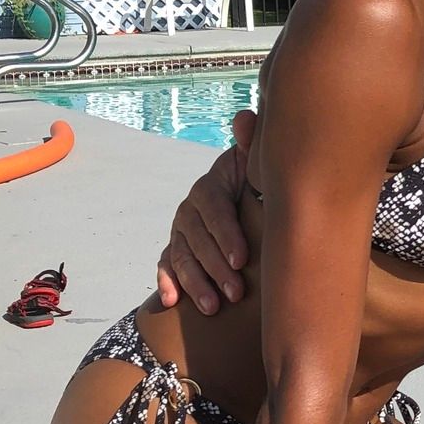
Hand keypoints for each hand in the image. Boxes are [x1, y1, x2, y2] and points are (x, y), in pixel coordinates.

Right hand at [156, 110, 256, 314]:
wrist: (248, 202)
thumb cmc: (258, 186)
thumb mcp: (255, 167)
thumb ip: (252, 145)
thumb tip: (246, 116)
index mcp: (211, 188)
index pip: (215, 210)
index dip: (226, 234)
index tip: (242, 260)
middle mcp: (191, 209)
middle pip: (198, 239)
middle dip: (216, 268)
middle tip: (236, 293)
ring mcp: (181, 231)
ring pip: (183, 256)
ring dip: (195, 282)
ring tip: (212, 307)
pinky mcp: (175, 250)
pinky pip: (165, 265)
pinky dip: (166, 282)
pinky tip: (172, 301)